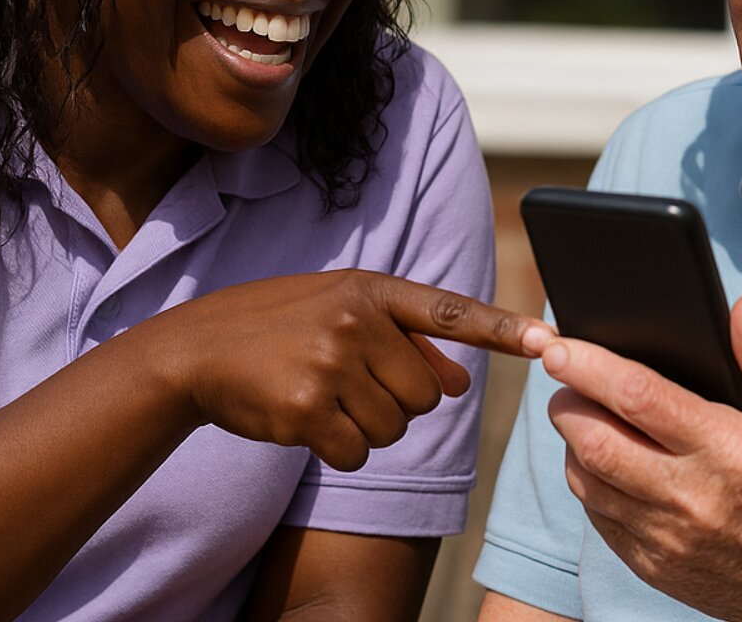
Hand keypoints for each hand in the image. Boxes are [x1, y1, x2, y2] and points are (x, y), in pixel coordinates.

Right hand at [141, 271, 549, 470]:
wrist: (195, 351)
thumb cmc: (277, 330)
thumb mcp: (339, 312)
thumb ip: (403, 339)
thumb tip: (460, 384)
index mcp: (370, 288)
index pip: (450, 310)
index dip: (502, 330)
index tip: (546, 340)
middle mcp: (355, 320)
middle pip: (426, 394)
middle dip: (399, 404)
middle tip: (352, 386)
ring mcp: (330, 363)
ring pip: (395, 427)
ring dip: (366, 428)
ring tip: (323, 397)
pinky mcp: (305, 407)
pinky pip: (358, 452)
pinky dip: (340, 449)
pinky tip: (306, 422)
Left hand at [543, 294, 741, 621]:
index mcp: (734, 452)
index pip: (640, 397)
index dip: (589, 365)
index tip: (558, 344)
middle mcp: (695, 499)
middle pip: (595, 440)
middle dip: (566, 400)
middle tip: (564, 377)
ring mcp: (670, 540)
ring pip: (587, 481)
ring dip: (573, 441)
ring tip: (583, 415)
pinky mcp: (657, 568)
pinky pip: (599, 518)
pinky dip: (590, 483)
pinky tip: (605, 461)